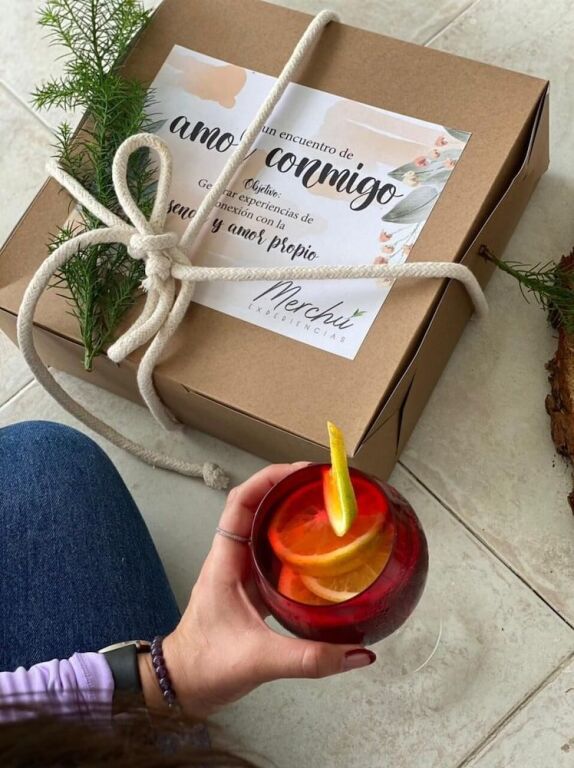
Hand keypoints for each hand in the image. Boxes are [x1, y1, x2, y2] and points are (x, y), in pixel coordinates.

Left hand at [143, 463, 375, 716]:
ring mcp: (240, 572)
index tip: (302, 471)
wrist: (180, 686)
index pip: (241, 502)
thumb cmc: (205, 666)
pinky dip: (293, 543)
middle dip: (288, 489)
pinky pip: (272, 554)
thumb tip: (358, 653)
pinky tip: (319, 551)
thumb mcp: (258, 660)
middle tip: (325, 487)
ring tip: (327, 508)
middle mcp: (232, 558)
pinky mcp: (250, 588)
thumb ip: (308, 658)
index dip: (268, 479)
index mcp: (225, 561)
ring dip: (290, 513)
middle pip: (257, 507)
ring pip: (265, 528)